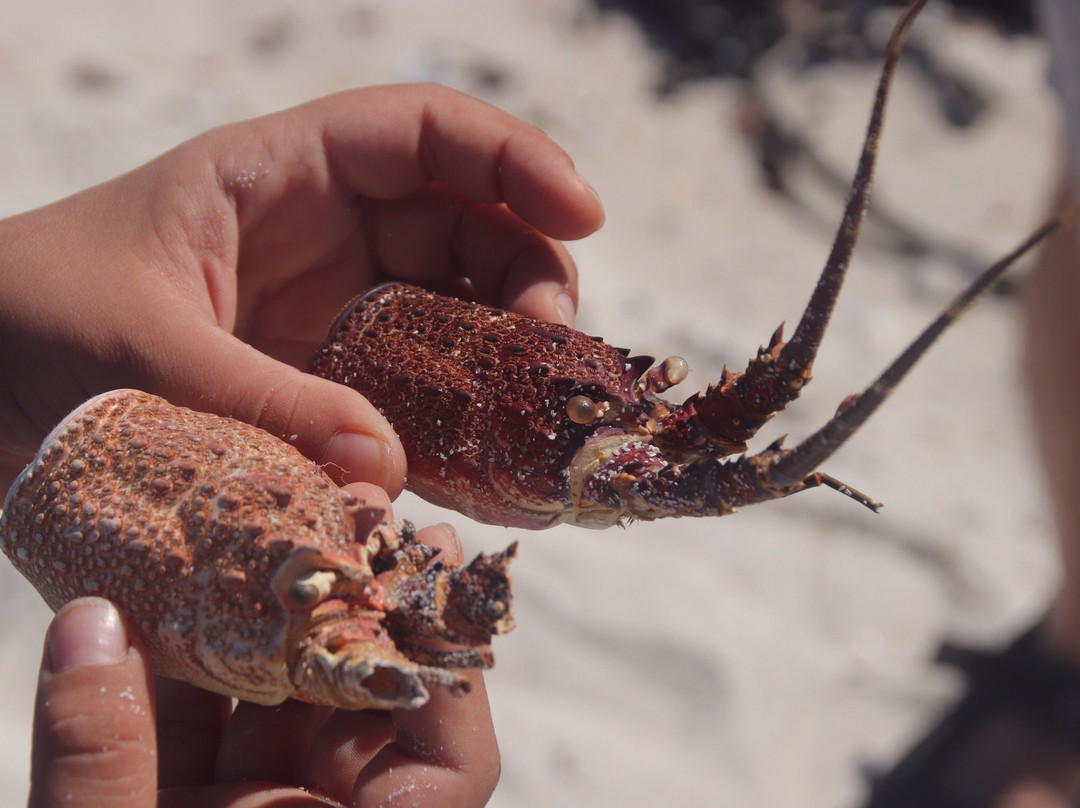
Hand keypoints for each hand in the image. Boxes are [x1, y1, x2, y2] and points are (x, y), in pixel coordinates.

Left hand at [0, 83, 603, 492]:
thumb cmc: (29, 322)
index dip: (512, 158)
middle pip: (466, 228)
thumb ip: (260, 403)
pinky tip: (493, 474)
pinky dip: (462, 427)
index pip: (420, 135)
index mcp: (277, 178)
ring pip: (457, 313)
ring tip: (540, 426)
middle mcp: (323, 237)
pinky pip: (417, 392)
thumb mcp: (135, 350)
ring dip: (509, 362)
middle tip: (554, 355)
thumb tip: (384, 467)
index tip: (583, 210)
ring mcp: (332, 314)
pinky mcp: (327, 385)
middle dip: (529, 277)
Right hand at [29, 512, 499, 806]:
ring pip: (284, 708)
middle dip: (355, 614)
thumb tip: (91, 623)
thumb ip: (101, 766)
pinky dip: (193, 665)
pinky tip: (177, 594)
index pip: (448, 769)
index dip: (439, 669)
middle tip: (350, 515)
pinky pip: (210, 726)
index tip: (416, 575)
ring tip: (272, 526)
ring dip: (273, 622)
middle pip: (366, 714)